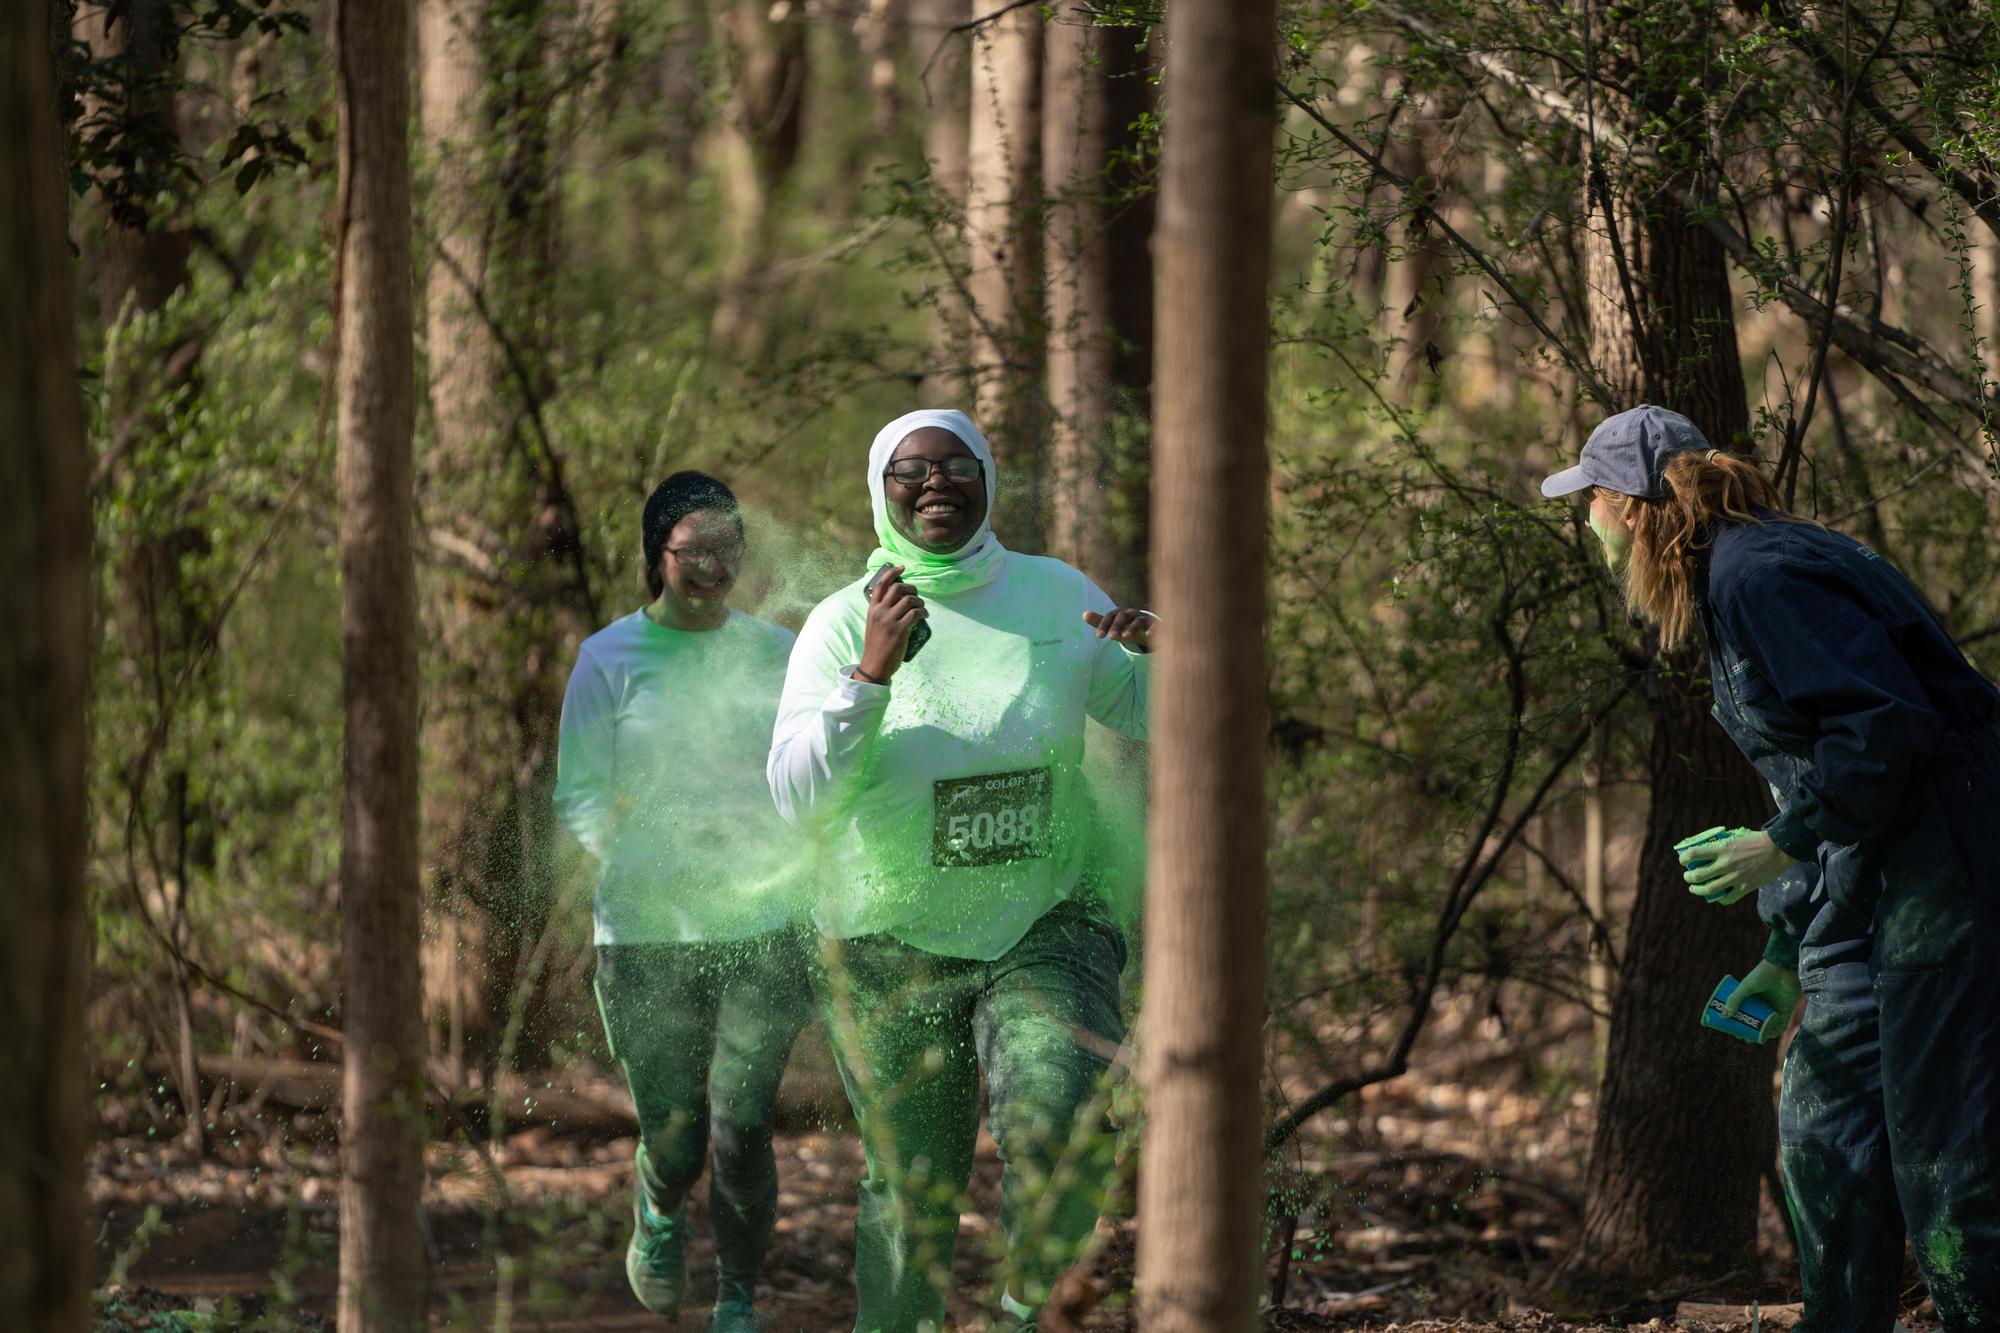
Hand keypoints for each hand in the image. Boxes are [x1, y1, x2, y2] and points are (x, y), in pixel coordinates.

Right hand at [859, 565, 925, 682]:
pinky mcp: (900, 630)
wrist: (875, 665)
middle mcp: (880, 612)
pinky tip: (925, 615)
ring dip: (919, 601)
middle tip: (916, 594)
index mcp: (872, 609)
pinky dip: (923, 612)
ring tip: (922, 607)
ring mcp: (889, 620)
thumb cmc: (876, 645)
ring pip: (909, 600)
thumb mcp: (873, 624)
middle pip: (898, 588)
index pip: (881, 585)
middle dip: (910, 588)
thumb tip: (899, 601)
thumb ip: (881, 612)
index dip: (892, 573)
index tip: (901, 567)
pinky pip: (915, 613)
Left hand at [1083, 607, 1156, 652]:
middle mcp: (1132, 613)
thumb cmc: (1128, 627)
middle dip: (1117, 626)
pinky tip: (1149, 635)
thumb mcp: (1114, 626)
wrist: (1149, 628)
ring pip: (1138, 620)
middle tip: (1111, 637)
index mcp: (1120, 613)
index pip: (1110, 616)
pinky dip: (1152, 629)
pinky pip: (1154, 625)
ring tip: (1125, 637)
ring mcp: (1144, 618)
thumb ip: (1100, 621)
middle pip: (1123, 616)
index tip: (1099, 636)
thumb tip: (1084, 614)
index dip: (1104, 624)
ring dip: (1132, 628)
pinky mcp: (1155, 625)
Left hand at [1681, 828, 1795, 904]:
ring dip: (1698, 890)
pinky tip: (1718, 896)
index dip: (1684, 858)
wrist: (1779, 849)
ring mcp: (1735, 877)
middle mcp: (1726, 864)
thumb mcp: (1736, 836)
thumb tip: (1708, 845)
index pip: (1694, 853)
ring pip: (1709, 889)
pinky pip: (1728, 898)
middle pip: (1698, 875)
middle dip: (1689, 877)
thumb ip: (1722, 842)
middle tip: (1688, 877)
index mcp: (1722, 848)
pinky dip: (1720, 899)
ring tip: (1694, 889)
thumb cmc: (1757, 840)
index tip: (1683, 861)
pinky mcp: (1745, 887)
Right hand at [1726, 959, 1801, 1043]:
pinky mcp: (1786, 1008)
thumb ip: (1735, 1000)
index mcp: (1751, 997)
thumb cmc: (1763, 974)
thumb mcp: (1745, 987)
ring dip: (1763, 1033)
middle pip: (1755, 1021)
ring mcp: (1774, 1006)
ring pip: (1767, 1024)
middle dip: (1750, 1031)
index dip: (1738, 1022)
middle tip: (1745, 1038)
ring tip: (1757, 1039)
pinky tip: (1770, 1035)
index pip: (1743, 1012)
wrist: (1783, 967)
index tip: (1732, 1030)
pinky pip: (1780, 1023)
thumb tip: (1724, 1016)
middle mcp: (1762, 1003)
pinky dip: (1776, 1030)